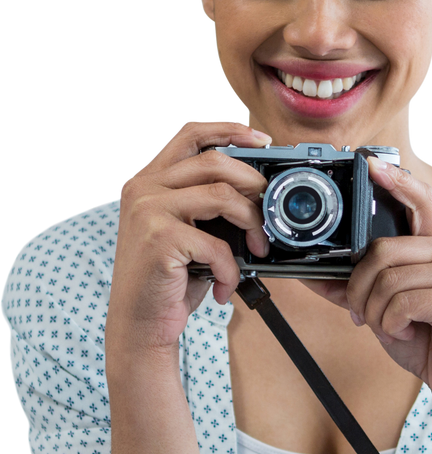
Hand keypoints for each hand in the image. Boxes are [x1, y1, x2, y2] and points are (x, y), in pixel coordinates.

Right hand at [107, 119, 271, 352]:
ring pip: (222, 196)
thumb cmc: (168, 280)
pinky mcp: (160, 238)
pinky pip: (218, 244)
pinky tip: (225, 286)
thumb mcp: (186, 231)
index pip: (190, 134)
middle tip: (270, 211)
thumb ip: (207, 203)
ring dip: (252, 224)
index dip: (229, 129)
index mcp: (148, 180)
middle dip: (254, 183)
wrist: (139, 324)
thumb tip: (258, 190)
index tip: (262, 140)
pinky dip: (232, 269)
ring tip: (257, 249)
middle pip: (215, 161)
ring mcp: (148, 210)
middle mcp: (143, 188)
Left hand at [303, 157, 431, 418]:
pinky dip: (392, 325)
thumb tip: (313, 276)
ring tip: (392, 327)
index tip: (371, 164)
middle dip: (360, 288)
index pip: (418, 199)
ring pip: (387, 279)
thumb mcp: (384, 311)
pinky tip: (408, 333)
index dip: (395, 180)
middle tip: (364, 313)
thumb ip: (355, 289)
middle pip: (381, 249)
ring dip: (375, 313)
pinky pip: (401, 303)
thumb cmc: (429, 340)